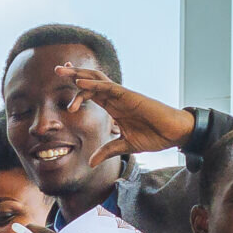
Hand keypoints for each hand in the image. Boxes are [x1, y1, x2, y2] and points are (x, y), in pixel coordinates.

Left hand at [57, 67, 195, 165]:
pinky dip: (93, 85)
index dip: (77, 90)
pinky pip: (108, 87)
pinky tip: (80, 83)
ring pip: (97, 80)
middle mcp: (116, 98)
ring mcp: (122, 95)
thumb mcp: (125, 145)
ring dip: (78, 75)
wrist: (175, 134)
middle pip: (91, 82)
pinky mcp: (130, 96)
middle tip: (56, 69)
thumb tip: (90, 163)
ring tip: (62, 71)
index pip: (91, 93)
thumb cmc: (155, 136)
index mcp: (114, 107)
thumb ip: (107, 151)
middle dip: (73, 75)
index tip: (62, 93)